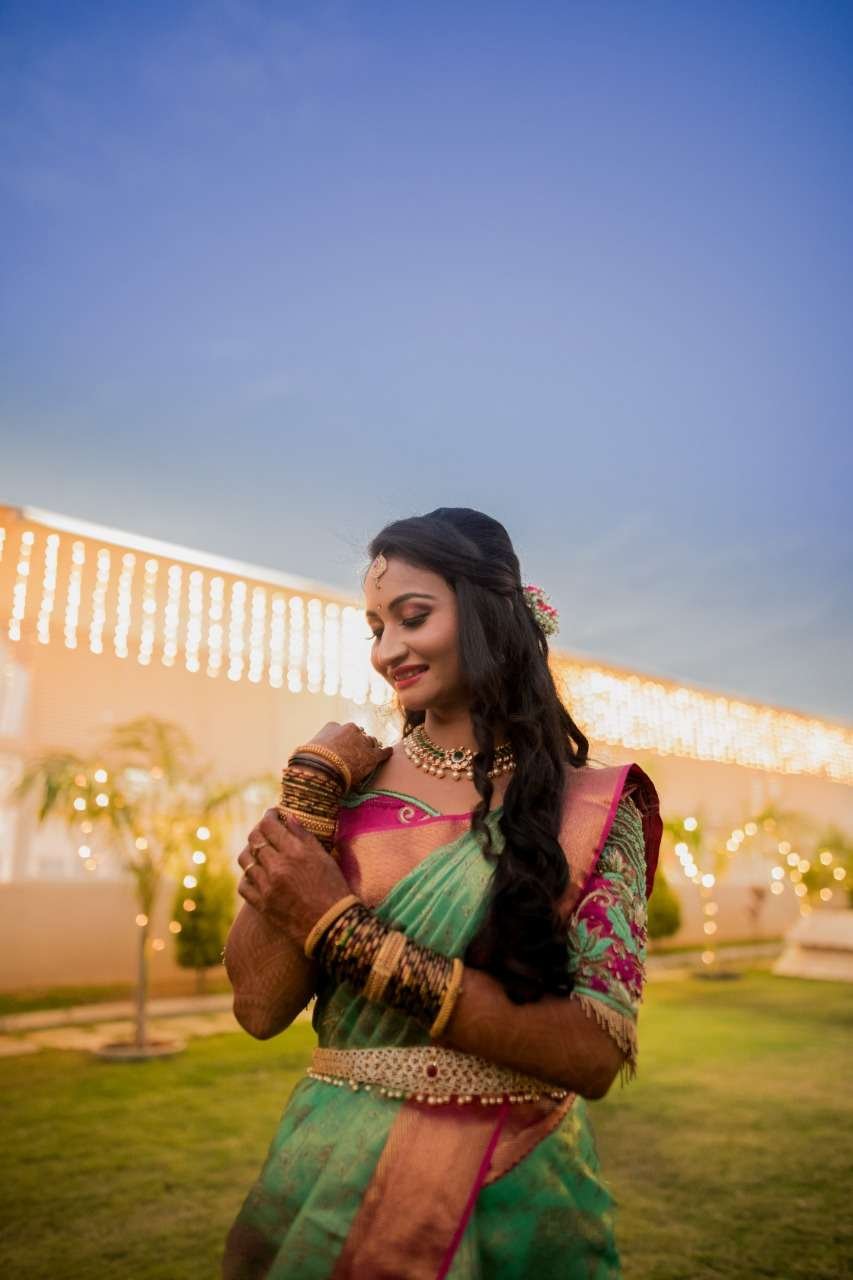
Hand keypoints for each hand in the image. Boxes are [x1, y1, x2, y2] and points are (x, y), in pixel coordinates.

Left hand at [237, 808, 354, 949]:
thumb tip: (288, 818)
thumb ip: (304, 836)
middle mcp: (278, 867)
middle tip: (265, 831)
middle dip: (258, 830)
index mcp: (295, 853)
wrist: (332, 925)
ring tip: (259, 852)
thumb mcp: (324, 858)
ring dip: (250, 852)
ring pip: (245, 860)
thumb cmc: (334, 888)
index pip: (269, 825)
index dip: (269, 816)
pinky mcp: (262, 905)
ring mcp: (267, 887)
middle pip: (254, 839)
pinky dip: (248, 876)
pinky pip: (243, 884)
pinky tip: (256, 874)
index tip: (272, 814)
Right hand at [300, 721, 392, 787]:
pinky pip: (383, 752)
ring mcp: (362, 741)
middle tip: (356, 754)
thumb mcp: (307, 752)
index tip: (342, 748)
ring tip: (369, 755)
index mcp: (333, 726)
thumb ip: (314, 751)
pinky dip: (386, 752)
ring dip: (369, 749)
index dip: (343, 741)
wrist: (319, 770)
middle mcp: (350, 729)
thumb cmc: (308, 763)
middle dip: (358, 743)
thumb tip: (304, 760)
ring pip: (370, 742)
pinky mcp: (372, 755)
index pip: (342, 731)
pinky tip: (389, 752)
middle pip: (358, 735)